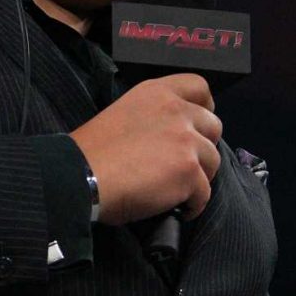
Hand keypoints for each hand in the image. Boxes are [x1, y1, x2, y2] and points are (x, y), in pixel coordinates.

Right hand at [71, 73, 222, 222]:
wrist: (81, 176)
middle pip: (214, 126)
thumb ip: (151, 118)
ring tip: (179, 191)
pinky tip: (178, 209)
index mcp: (157, 93)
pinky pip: (204, 193)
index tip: (197, 126)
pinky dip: (193, 204)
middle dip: (204, 146)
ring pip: (213, 162)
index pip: (199, 86)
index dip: (205, 107)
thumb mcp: (123, 113)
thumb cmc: (92, 151)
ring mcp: (186, 141)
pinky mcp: (188, 171)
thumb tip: (164, 140)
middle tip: (185, 164)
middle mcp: (177, 111)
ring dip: (200, 177)